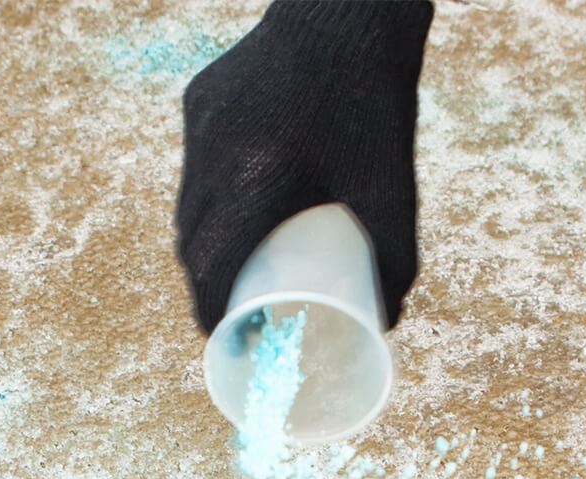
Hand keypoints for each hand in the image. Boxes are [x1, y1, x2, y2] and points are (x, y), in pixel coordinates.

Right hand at [174, 1, 433, 334]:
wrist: (348, 18)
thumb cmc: (376, 110)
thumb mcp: (394, 192)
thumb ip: (396, 259)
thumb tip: (390, 321)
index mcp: (252, 183)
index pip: (211, 267)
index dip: (211, 313)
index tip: (226, 340)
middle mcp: (213, 156)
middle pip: (193, 241)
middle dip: (207, 284)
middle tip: (236, 313)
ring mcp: (201, 125)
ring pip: (188, 201)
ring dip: (204, 240)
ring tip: (233, 267)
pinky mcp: (201, 99)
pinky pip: (197, 162)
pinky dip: (211, 194)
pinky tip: (234, 206)